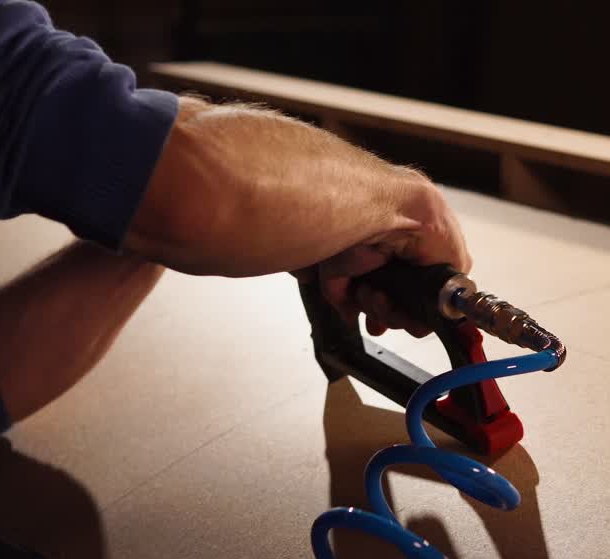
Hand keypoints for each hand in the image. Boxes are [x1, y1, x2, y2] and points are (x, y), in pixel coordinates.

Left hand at [125, 97, 468, 333]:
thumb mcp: (354, 209)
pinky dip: (332, 283)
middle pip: (404, 251)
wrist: (153, 188)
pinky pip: (324, 256)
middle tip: (385, 319)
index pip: (440, 241)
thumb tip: (456, 255)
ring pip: (364, 258)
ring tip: (355, 312)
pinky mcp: (278, 224)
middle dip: (401, 293)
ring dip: (367, 291)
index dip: (440, 288)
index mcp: (379, 185)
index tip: (432, 322)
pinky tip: (326, 298)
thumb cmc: (237, 196)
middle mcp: (351, 190)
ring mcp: (314, 206)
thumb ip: (417, 224)